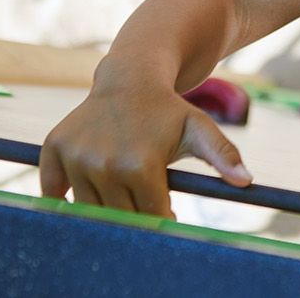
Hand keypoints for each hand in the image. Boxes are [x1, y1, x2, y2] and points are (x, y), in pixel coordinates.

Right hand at [39, 83, 251, 217]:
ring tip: (122, 190)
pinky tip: (88, 187)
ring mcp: (75, 159)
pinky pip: (53, 193)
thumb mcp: (199, 128)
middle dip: (136, 217)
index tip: (169, 215)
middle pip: (121, 218)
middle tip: (145, 202)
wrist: (129, 78)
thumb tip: (246, 182)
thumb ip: (223, 155)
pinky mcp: (53, 151)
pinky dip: (65, 198)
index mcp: (141, 165)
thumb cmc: (168, 110)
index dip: (163, 221)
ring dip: (105, 208)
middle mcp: (104, 165)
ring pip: (89, 210)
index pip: (152, 217)